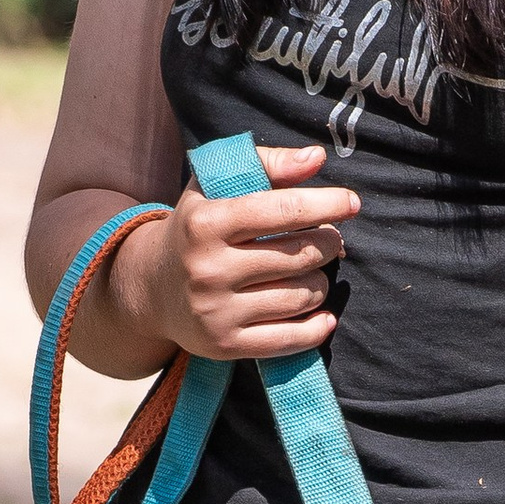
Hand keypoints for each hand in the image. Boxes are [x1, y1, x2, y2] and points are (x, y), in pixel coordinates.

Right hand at [113, 144, 358, 359]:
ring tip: (309, 270)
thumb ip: (266, 165)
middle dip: (326, 243)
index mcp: (206, 223)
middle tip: (327, 239)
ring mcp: (216, 311)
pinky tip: (323, 314)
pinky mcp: (225, 345)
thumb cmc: (197, 229)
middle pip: (301, 254)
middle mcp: (209, 269)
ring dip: (320, 281)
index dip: (327, 205)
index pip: (283, 211)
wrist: (152, 289)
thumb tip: (316, 158)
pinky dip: (318, 326)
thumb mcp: (215, 187)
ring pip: (303, 295)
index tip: (352, 203)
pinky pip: (291, 339)